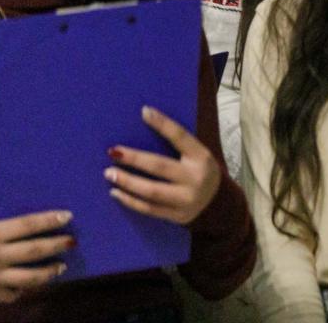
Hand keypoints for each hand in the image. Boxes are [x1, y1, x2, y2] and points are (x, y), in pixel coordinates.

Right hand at [0, 210, 74, 302]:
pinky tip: (32, 285)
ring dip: (48, 272)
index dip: (49, 220)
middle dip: (56, 245)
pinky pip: (12, 294)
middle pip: (34, 250)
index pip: (27, 224)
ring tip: (62, 267)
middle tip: (73, 242)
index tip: (68, 216)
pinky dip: (24, 290)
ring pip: (28, 277)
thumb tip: (24, 220)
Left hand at [105, 106, 220, 224]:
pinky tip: (116, 192)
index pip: (180, 137)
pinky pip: (149, 209)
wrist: (218, 203)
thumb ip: (178, 146)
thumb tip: (145, 124)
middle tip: (113, 152)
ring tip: (109, 173)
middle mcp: (196, 178)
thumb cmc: (200, 171)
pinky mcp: (177, 216)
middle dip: (134, 159)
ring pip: (151, 191)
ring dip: (127, 182)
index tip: (144, 112)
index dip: (163, 124)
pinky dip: (130, 201)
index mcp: (202, 157)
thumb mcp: (197, 155)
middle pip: (160, 166)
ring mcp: (187, 199)